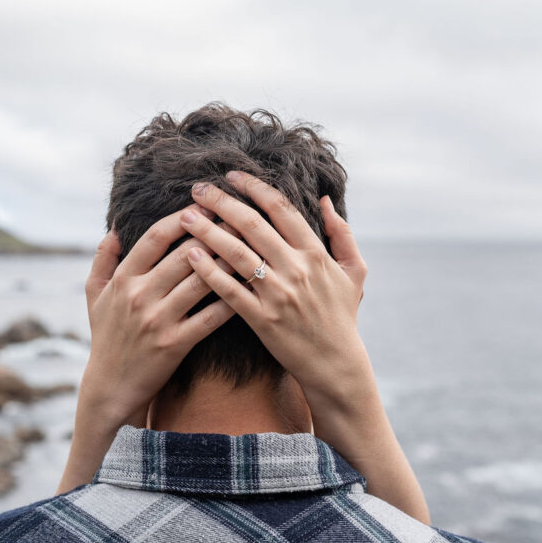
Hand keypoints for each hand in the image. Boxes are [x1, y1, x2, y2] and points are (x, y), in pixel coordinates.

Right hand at [82, 203, 238, 427]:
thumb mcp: (94, 296)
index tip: (205, 204)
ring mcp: (158, 320)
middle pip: (185, 254)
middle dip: (215, 232)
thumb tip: (115, 227)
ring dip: (229, 261)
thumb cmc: (106, 338)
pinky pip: (210, 317)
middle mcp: (140, 296)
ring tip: (251, 246)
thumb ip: (103, 259)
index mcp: (123, 279)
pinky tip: (250, 287)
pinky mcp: (175, 344)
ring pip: (201, 281)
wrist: (109, 388)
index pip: (156, 237)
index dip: (182, 217)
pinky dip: (231, 300)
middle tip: (240, 218)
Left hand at [178, 171, 368, 415]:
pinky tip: (190, 255)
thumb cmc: (342, 317)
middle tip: (197, 189)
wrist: (336, 365)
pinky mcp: (263, 320)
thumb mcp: (355, 272)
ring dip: (208, 231)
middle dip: (223, 202)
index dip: (254, 188)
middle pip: (253, 225)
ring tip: (186, 216)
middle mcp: (297, 270)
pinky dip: (209, 271)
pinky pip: (230, 290)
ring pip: (237, 254)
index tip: (231, 176)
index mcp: (316, 254)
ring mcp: (279, 295)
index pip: (281, 209)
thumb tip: (325, 201)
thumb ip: (341, 234)